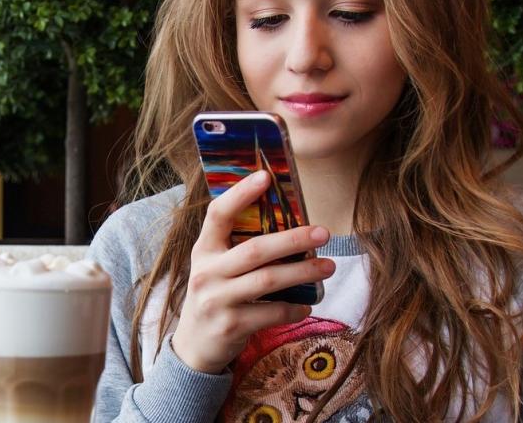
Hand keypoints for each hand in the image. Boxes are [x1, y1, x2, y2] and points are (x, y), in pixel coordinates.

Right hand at [170, 170, 334, 373]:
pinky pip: (272, 313)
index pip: (217, 214)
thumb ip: (238, 245)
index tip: (266, 177)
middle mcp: (207, 272)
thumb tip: (288, 220)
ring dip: (303, 272)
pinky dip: (295, 308)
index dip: (241, 194)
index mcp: (204, 249)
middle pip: (254, 250)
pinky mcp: (231, 326)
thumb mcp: (216, 266)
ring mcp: (217, 300)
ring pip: (268, 280)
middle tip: (323, 232)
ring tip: (328, 266)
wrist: (195, 346)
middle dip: (293, 239)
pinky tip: (308, 304)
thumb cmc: (216, 294)